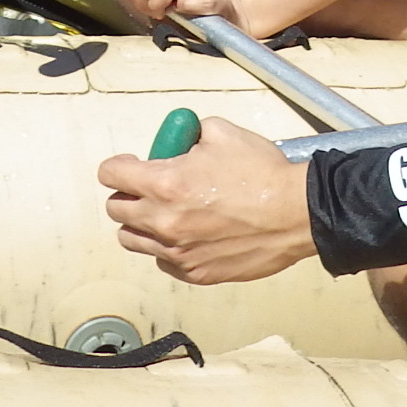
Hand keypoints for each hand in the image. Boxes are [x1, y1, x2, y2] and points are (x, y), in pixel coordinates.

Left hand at [100, 117, 317, 282]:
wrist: (296, 213)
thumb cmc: (262, 173)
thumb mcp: (222, 134)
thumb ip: (190, 135)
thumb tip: (181, 141)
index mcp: (165, 183)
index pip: (110, 175)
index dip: (118, 166)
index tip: (131, 164)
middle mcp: (163, 221)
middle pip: (116, 210)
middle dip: (127, 194)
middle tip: (148, 188)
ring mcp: (178, 252)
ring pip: (132, 240)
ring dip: (141, 223)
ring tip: (165, 213)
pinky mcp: (196, 272)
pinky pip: (163, 261)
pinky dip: (167, 248)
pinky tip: (188, 234)